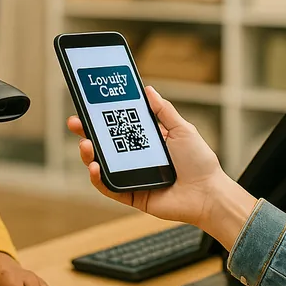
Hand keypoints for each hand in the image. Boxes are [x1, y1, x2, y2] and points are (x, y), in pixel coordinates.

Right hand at [67, 86, 255, 235]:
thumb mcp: (182, 129)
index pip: (118, 127)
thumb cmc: (200, 162)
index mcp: (146, 141)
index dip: (102, 117)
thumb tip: (147, 89)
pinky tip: (95, 168)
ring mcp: (132, 177)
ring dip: (89, 155)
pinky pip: (109, 188)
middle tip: (75, 123)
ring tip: (86, 146)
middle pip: (104, 145)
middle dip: (87, 133)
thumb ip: (163, 111)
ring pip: (102, 165)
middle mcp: (136, 158)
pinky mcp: (132, 196)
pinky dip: (99, 179)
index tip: (88, 106)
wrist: (209, 194)